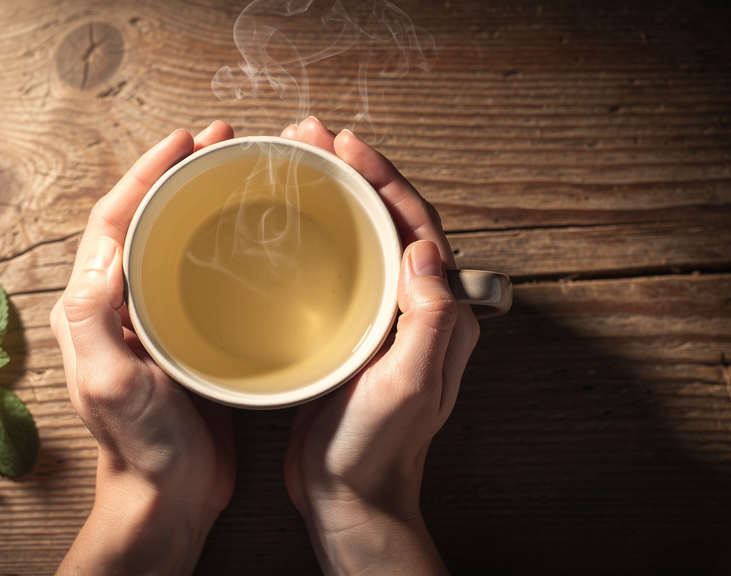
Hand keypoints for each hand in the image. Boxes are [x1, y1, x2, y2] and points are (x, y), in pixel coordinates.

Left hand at [51, 121, 237, 575]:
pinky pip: (194, 274)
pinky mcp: (183, 338)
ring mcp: (151, 321)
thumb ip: (95, 315)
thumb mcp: (112, 382)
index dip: (145, 173)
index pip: (114, 219)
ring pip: (169, 240)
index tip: (183, 141)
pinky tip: (246, 235)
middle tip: (218, 141)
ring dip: (196, 200)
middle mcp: (118, 306)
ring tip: (233, 171)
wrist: (167, 499)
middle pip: (142, 219)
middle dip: (174, 173)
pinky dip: (215, 242)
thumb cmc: (141, 448)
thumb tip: (106, 246)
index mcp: (94, 307)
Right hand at [283, 118, 479, 574]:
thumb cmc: (375, 452)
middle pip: (392, 221)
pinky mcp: (351, 333)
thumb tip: (426, 249)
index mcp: (439, 315)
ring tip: (300, 165)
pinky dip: (321, 236)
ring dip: (339, 197)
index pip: (419, 226)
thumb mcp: (406, 388)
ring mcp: (383, 319)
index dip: (387, 180)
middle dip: (358, 174)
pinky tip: (291, 226)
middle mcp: (417, 309)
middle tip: (313, 139)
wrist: (349, 499)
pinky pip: (342, 269)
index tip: (348, 146)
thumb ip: (427, 322)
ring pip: (366, 239)